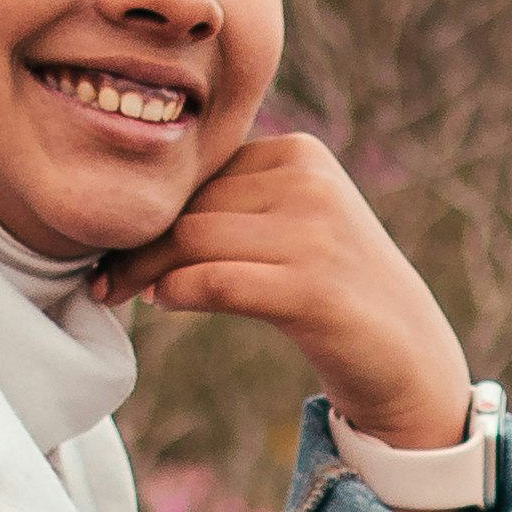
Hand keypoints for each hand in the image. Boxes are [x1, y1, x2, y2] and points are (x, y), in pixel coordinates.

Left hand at [87, 130, 470, 450]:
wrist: (409, 358)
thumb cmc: (336, 294)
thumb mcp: (293, 225)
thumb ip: (235, 203)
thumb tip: (139, 212)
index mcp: (300, 154)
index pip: (199, 173)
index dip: (149, 209)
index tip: (111, 244)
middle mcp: (310, 182)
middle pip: (189, 205)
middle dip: (136, 243)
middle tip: (101, 278)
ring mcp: (314, 233)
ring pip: (192, 239)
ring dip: (142, 270)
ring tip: (120, 293)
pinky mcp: (311, 288)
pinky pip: (214, 281)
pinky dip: (175, 292)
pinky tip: (164, 302)